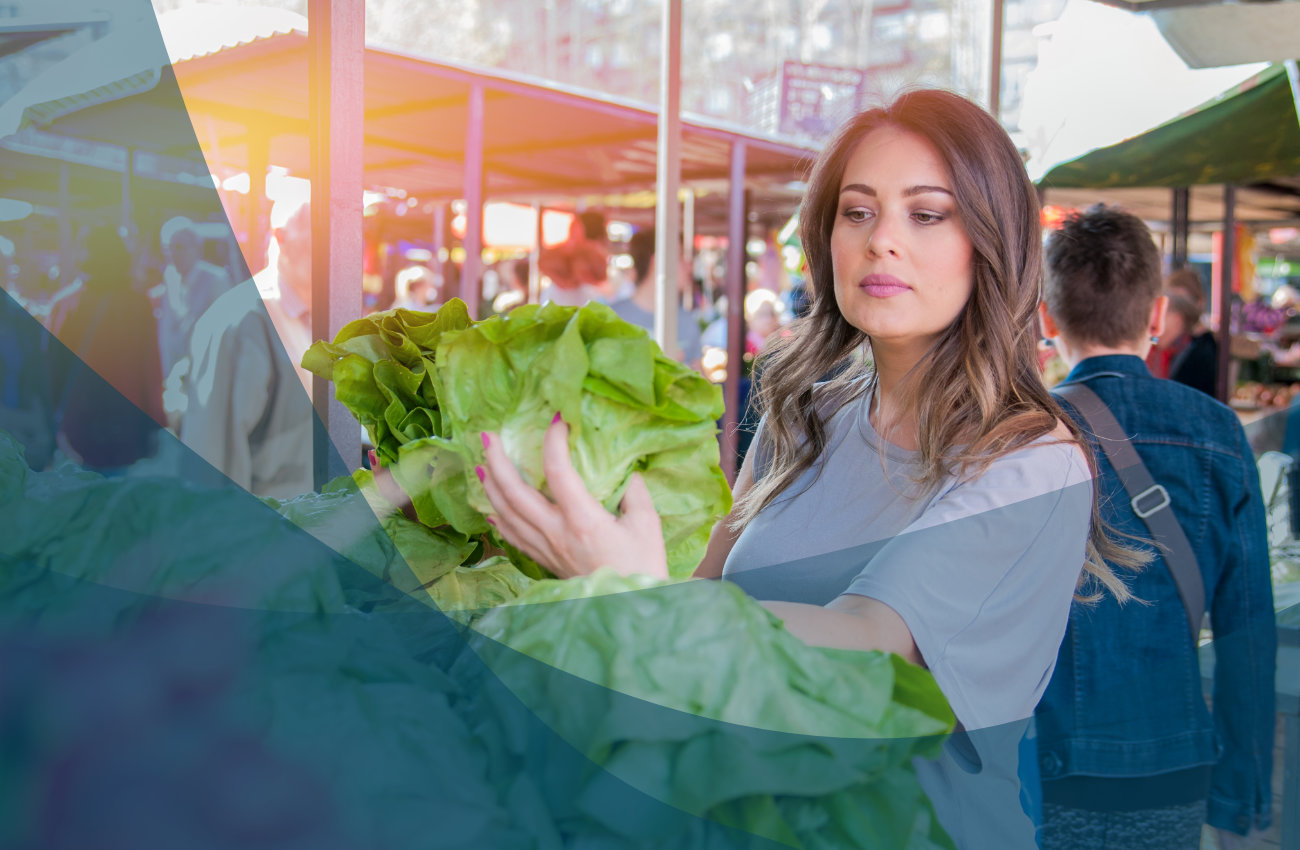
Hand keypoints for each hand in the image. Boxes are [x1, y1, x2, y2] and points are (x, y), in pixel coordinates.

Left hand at [478, 415, 668, 579]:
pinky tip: (491, 508)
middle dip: (497, 460)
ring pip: (506, 514)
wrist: (629, 609)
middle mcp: (556, 532)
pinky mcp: (545, 561)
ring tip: (481, 463)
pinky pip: (513, 537)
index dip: (553, 441)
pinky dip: (498, 519)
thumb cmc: (641, 567)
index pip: (557, 470)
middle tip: (487, 435)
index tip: (558, 419)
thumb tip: (626, 473)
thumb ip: (634, 493)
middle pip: (515, 492)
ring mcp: (546, 548)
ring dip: (490, 486)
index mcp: (582, 518)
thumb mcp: (647, 525)